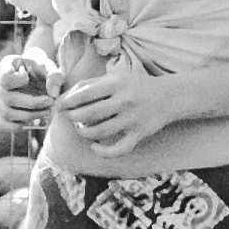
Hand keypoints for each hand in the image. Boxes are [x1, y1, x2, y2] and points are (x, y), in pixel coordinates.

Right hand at [0, 53, 64, 128]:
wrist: (35, 76)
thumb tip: (54, 94)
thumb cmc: (40, 68)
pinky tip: (34, 118)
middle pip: (8, 99)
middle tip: (51, 102)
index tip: (29, 78)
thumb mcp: (48, 66)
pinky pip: (4, 124)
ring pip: (8, 114)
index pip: (5, 78)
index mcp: (5, 66)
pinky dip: (19, 125)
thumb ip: (54, 76)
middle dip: (34, 103)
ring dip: (31, 115)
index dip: (19, 80)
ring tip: (47, 111)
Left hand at [59, 71, 173, 155]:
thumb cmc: (136, 85)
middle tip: (68, 118)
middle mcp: (124, 101)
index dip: (67, 102)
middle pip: (89, 114)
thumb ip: (91, 84)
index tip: (59, 106)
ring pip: (100, 132)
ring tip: (80, 129)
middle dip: (73, 118)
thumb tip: (65, 95)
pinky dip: (103, 151)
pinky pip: (118, 149)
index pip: (85, 94)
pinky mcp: (139, 134)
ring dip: (84, 133)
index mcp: (116, 84)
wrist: (169, 96)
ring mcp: (132, 119)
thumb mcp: (116, 77)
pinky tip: (95, 147)